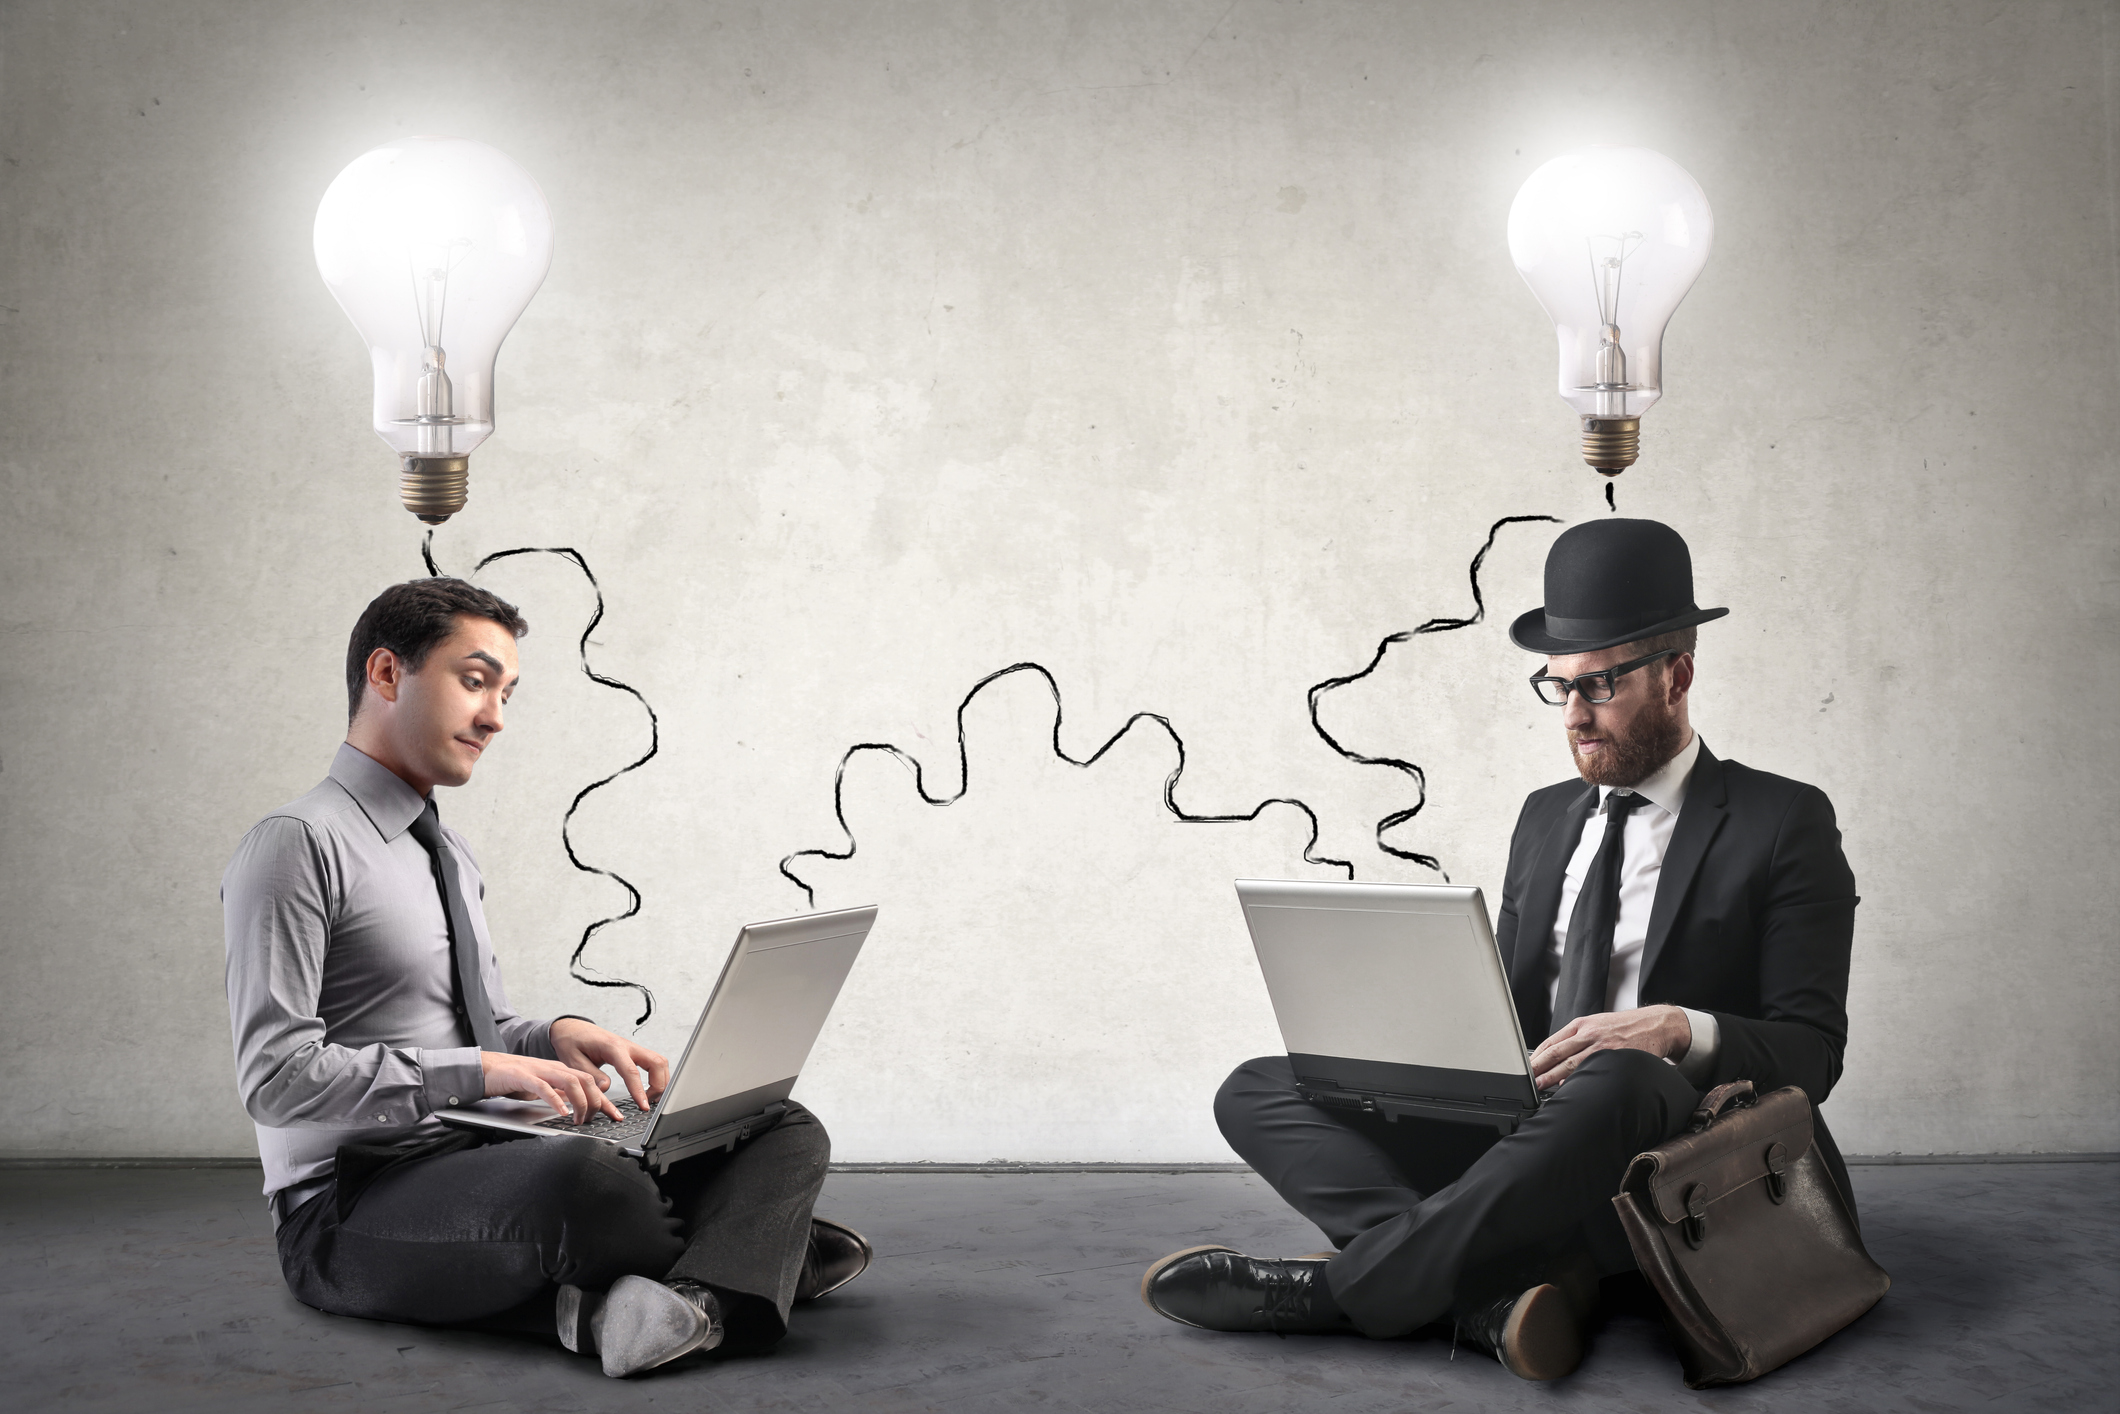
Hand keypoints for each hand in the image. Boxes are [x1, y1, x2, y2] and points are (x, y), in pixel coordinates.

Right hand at [481, 1050, 621, 1122]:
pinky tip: (561, 1112)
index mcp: (561, 1071)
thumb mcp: (543, 1088)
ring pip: (571, 1081)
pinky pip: (544, 1087)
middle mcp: (554, 1069)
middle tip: (592, 1120)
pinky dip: (555, 1100)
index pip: (591, 1083)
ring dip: (580, 1102)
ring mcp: (540, 1071)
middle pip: (586, 1080)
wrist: (487, 1069)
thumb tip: (575, 1106)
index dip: (605, 1101)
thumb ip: (559, 1094)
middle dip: (596, 1102)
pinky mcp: (523, 1076)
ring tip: (579, 1119)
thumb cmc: (514, 1079)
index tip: (616, 1116)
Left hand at [550, 1017, 669, 1113]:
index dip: (639, 1090)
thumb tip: (607, 1088)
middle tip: (649, 1103)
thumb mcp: (574, 1061)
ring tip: (650, 1098)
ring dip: (661, 1080)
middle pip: (657, 1062)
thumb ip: (592, 1075)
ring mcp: (632, 1048)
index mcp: (612, 1047)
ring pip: (659, 1062)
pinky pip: (654, 1062)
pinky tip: (650, 1089)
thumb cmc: (572, 1043)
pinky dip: (657, 1076)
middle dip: (659, 1085)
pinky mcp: (633, 1052)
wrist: (572, 1029)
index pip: (631, 1071)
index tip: (644, 1106)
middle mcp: (627, 1046)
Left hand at [1530, 1004, 1691, 1091]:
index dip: (1537, 1056)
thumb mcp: (1598, 1024)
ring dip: (1554, 1076)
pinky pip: (1594, 1069)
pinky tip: (1569, 1086)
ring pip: (1572, 1063)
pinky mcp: (1616, 1056)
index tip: (1527, 1067)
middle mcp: (1589, 1033)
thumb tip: (1557, 1059)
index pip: (1552, 1041)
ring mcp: (1602, 1045)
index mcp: (1582, 1024)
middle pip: (1558, 1052)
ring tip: (1541, 1086)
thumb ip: (1578, 1039)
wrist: (1656, 1024)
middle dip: (1540, 1067)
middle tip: (1528, 1080)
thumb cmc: (1626, 1026)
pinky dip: (1579, 1078)